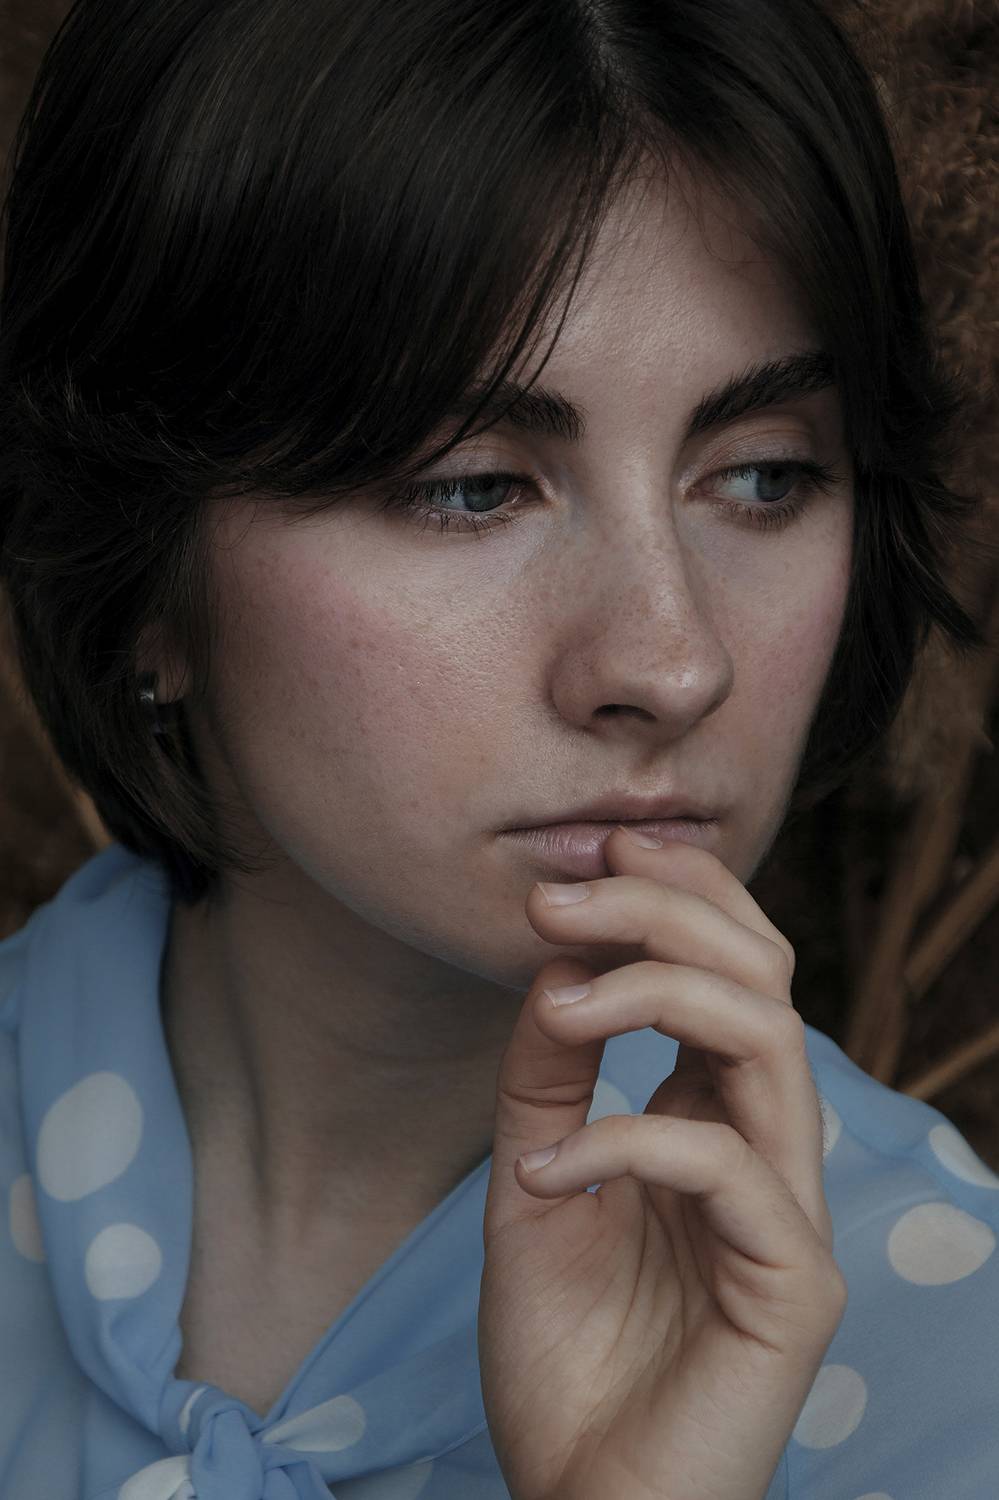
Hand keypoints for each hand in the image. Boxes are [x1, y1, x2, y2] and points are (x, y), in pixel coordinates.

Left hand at [479, 827, 846, 1499]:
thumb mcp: (532, 1179)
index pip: (734, 968)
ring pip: (769, 1041)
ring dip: (653, 994)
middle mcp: (767, 1147)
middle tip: (556, 901)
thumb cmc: (565, 1353)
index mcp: (716, 1116)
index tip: (588, 855)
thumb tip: (555, 956)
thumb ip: (548, 1073)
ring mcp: (789, 1212)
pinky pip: (728, 1166)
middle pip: (762, 977)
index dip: (676, 895)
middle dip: (662, 912)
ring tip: (555, 1004)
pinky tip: (544, 1168)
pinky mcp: (796, 1284)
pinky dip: (626, 1139)